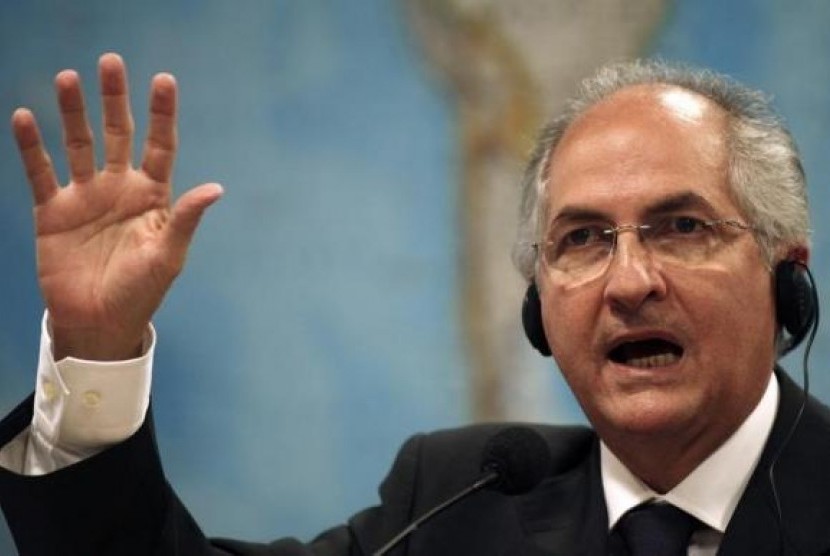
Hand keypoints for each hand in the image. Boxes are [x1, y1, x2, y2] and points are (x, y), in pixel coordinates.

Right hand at [11, 53, 222, 360]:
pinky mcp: (53, 211)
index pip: (160, 145)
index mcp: (152, 196)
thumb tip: (216, 188)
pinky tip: (26, 118)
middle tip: (111, 62)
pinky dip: (32, 146)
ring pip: (78, 144)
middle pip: (117, 133)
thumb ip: (184, 219)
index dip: (162, 114)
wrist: (99, 322)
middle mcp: (119, 188)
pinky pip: (41, 172)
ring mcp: (85, 197)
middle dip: (114, 99)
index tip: (163, 79)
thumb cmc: (142, 292)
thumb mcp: (168, 256)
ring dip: (72, 112)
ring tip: (67, 78)